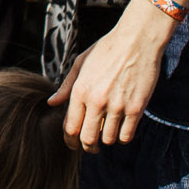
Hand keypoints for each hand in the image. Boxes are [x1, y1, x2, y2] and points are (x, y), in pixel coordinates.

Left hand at [49, 0, 172, 150]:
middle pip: (88, 139)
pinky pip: (127, 135)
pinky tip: (121, 130)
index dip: (70, 140)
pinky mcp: (136, 108)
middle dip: (87, 147)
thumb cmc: (106, 50)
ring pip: (108, 139)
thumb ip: (66, 86)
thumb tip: (51, 104)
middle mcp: (97, 100)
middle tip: (90, 147)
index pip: (70, 127)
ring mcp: (118, 106)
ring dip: (106, 140)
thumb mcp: (81, 63)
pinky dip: (123, 137)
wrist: (136, 41)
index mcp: (80, 90)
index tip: (73, 143)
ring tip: (106, 134)